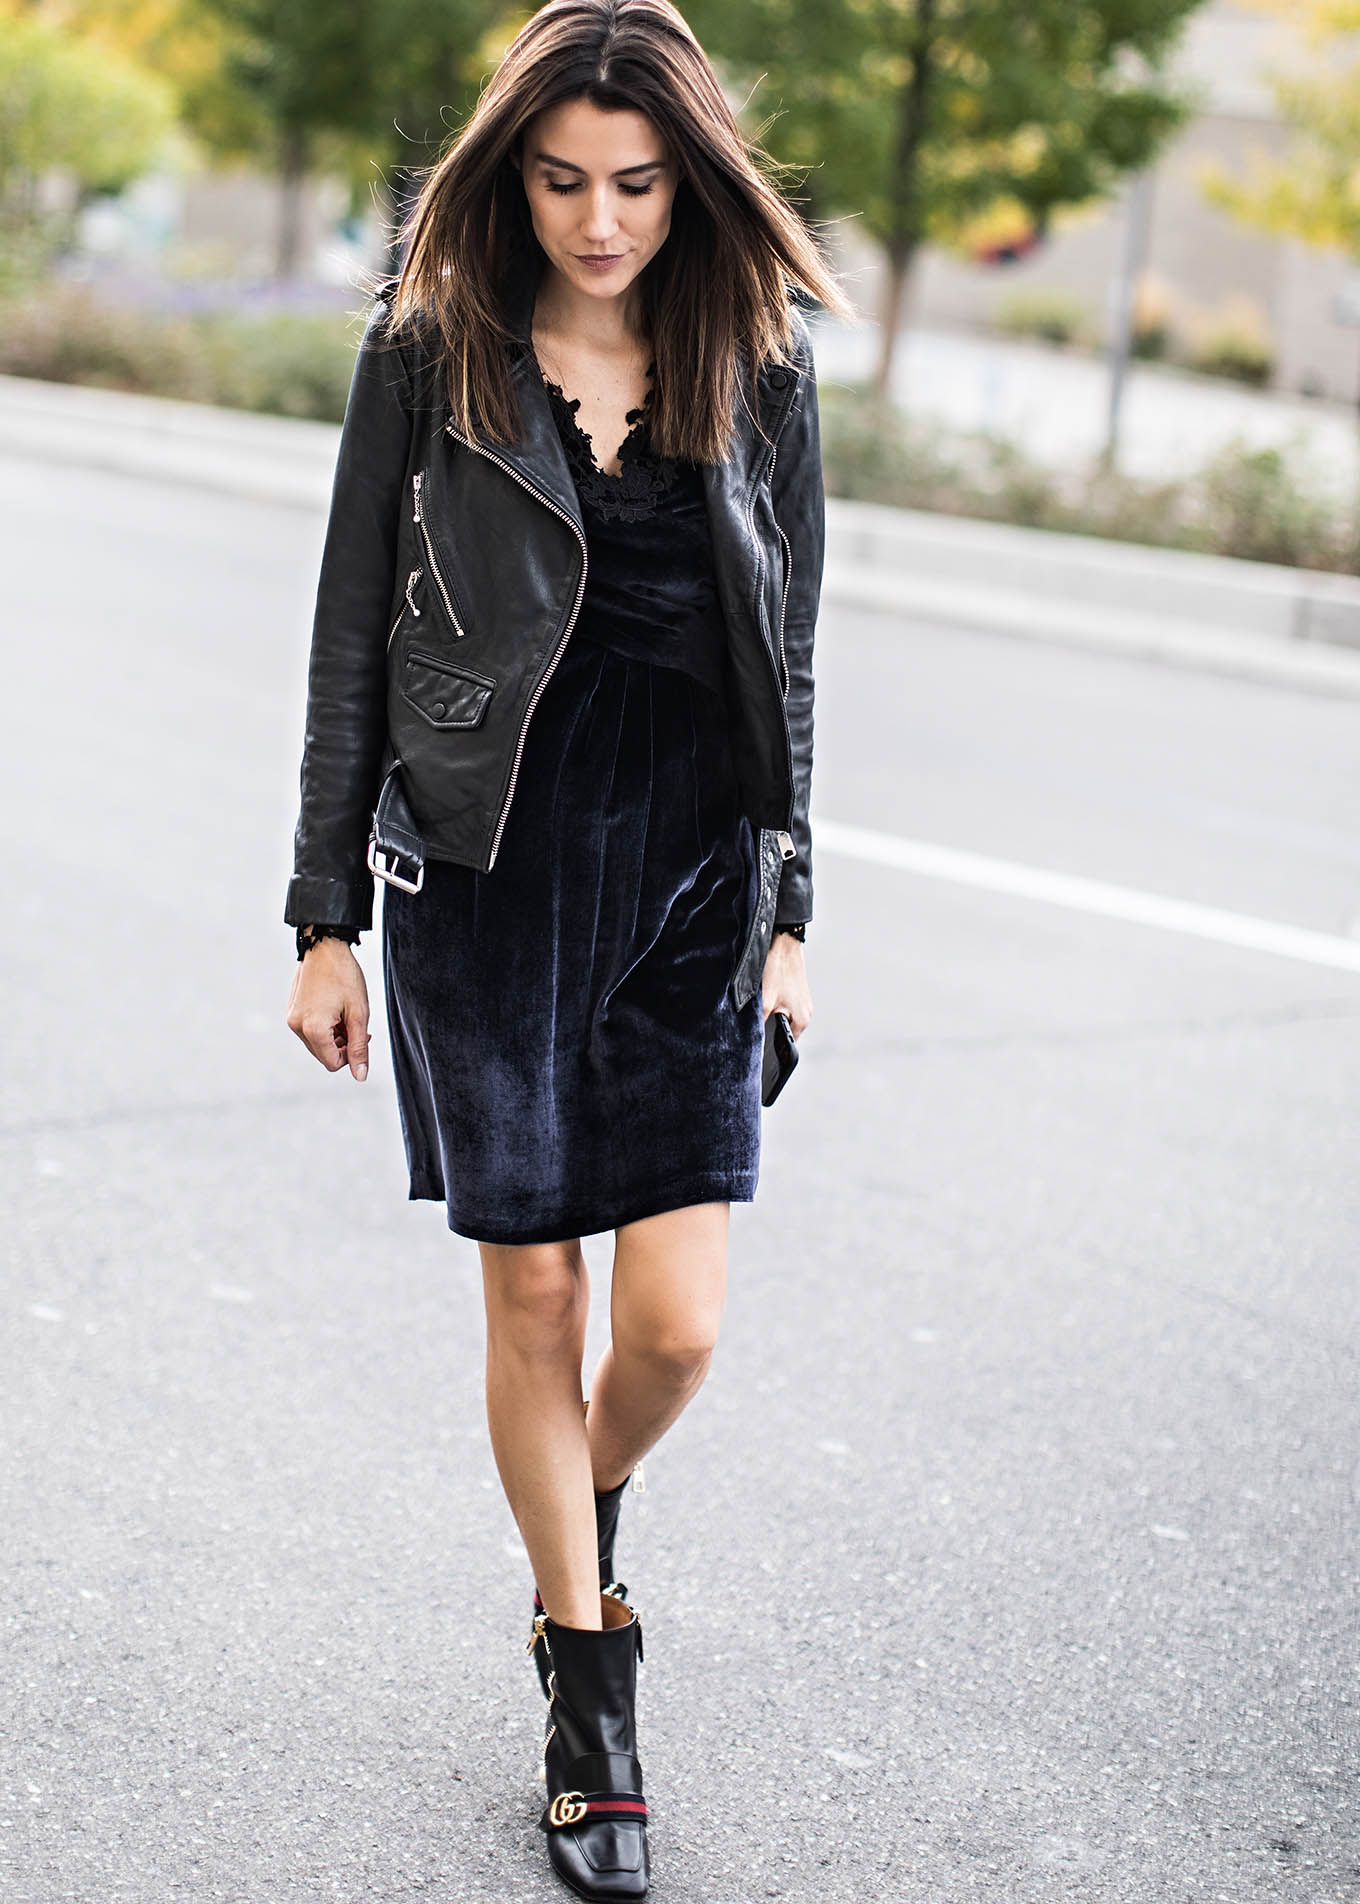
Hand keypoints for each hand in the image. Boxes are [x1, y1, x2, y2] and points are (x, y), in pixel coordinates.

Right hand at [285, 939, 370, 1080]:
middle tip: (356, 1023)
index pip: (333, 1063)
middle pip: (324, 1055)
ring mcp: (291, 1018)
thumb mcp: (359, 1013)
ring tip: (345, 1014)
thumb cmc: (345, 976)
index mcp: (313, 1029)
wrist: (324, 945)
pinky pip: (309, 1030)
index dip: (352, 1055)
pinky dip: (323, 1027)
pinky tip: (334, 1008)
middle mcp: (297, 1026)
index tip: (363, 1035)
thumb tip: (360, 1076)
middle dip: (342, 1045)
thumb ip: (360, 1047)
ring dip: (334, 1036)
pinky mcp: (291, 1010)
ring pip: (317, 1043)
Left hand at [761, 933, 811, 1038]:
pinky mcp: (797, 992)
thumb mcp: (764, 1001)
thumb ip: (760, 1024)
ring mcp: (802, 1002)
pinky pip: (784, 1005)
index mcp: (801, 1020)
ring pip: (783, 1017)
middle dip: (769, 1029)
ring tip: (761, 1005)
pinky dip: (774, 1003)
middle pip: (784, 1031)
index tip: (759, 1046)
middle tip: (755, 1023)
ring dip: (771, 1015)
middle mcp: (806, 1012)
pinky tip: (765, 995)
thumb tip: (753, 1039)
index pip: (786, 1046)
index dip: (771, 1047)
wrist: (784, 942)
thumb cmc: (777, 969)